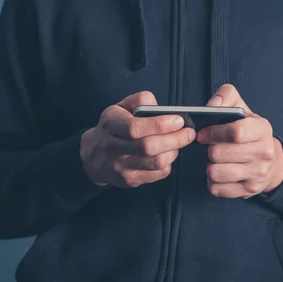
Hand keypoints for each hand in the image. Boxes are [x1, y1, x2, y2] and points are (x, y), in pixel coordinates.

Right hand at [80, 91, 195, 188]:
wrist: (93, 156)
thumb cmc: (114, 127)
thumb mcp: (120, 107)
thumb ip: (140, 101)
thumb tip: (160, 107)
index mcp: (110, 124)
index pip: (135, 127)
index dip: (160, 124)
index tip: (179, 120)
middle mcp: (112, 147)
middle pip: (148, 147)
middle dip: (175, 139)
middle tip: (189, 132)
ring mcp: (120, 167)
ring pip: (155, 162)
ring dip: (174, 151)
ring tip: (180, 142)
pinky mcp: (129, 180)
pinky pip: (157, 174)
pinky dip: (169, 163)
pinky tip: (169, 153)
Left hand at [196, 84, 282, 198]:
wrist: (271, 162)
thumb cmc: (248, 131)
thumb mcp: (242, 108)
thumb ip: (226, 96)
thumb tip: (212, 106)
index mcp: (263, 129)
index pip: (235, 132)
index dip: (214, 132)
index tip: (203, 134)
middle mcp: (264, 153)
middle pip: (219, 154)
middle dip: (209, 150)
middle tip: (211, 147)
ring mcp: (257, 174)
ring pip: (215, 173)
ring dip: (210, 166)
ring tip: (216, 160)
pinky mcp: (248, 190)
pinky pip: (216, 189)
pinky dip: (212, 182)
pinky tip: (220, 173)